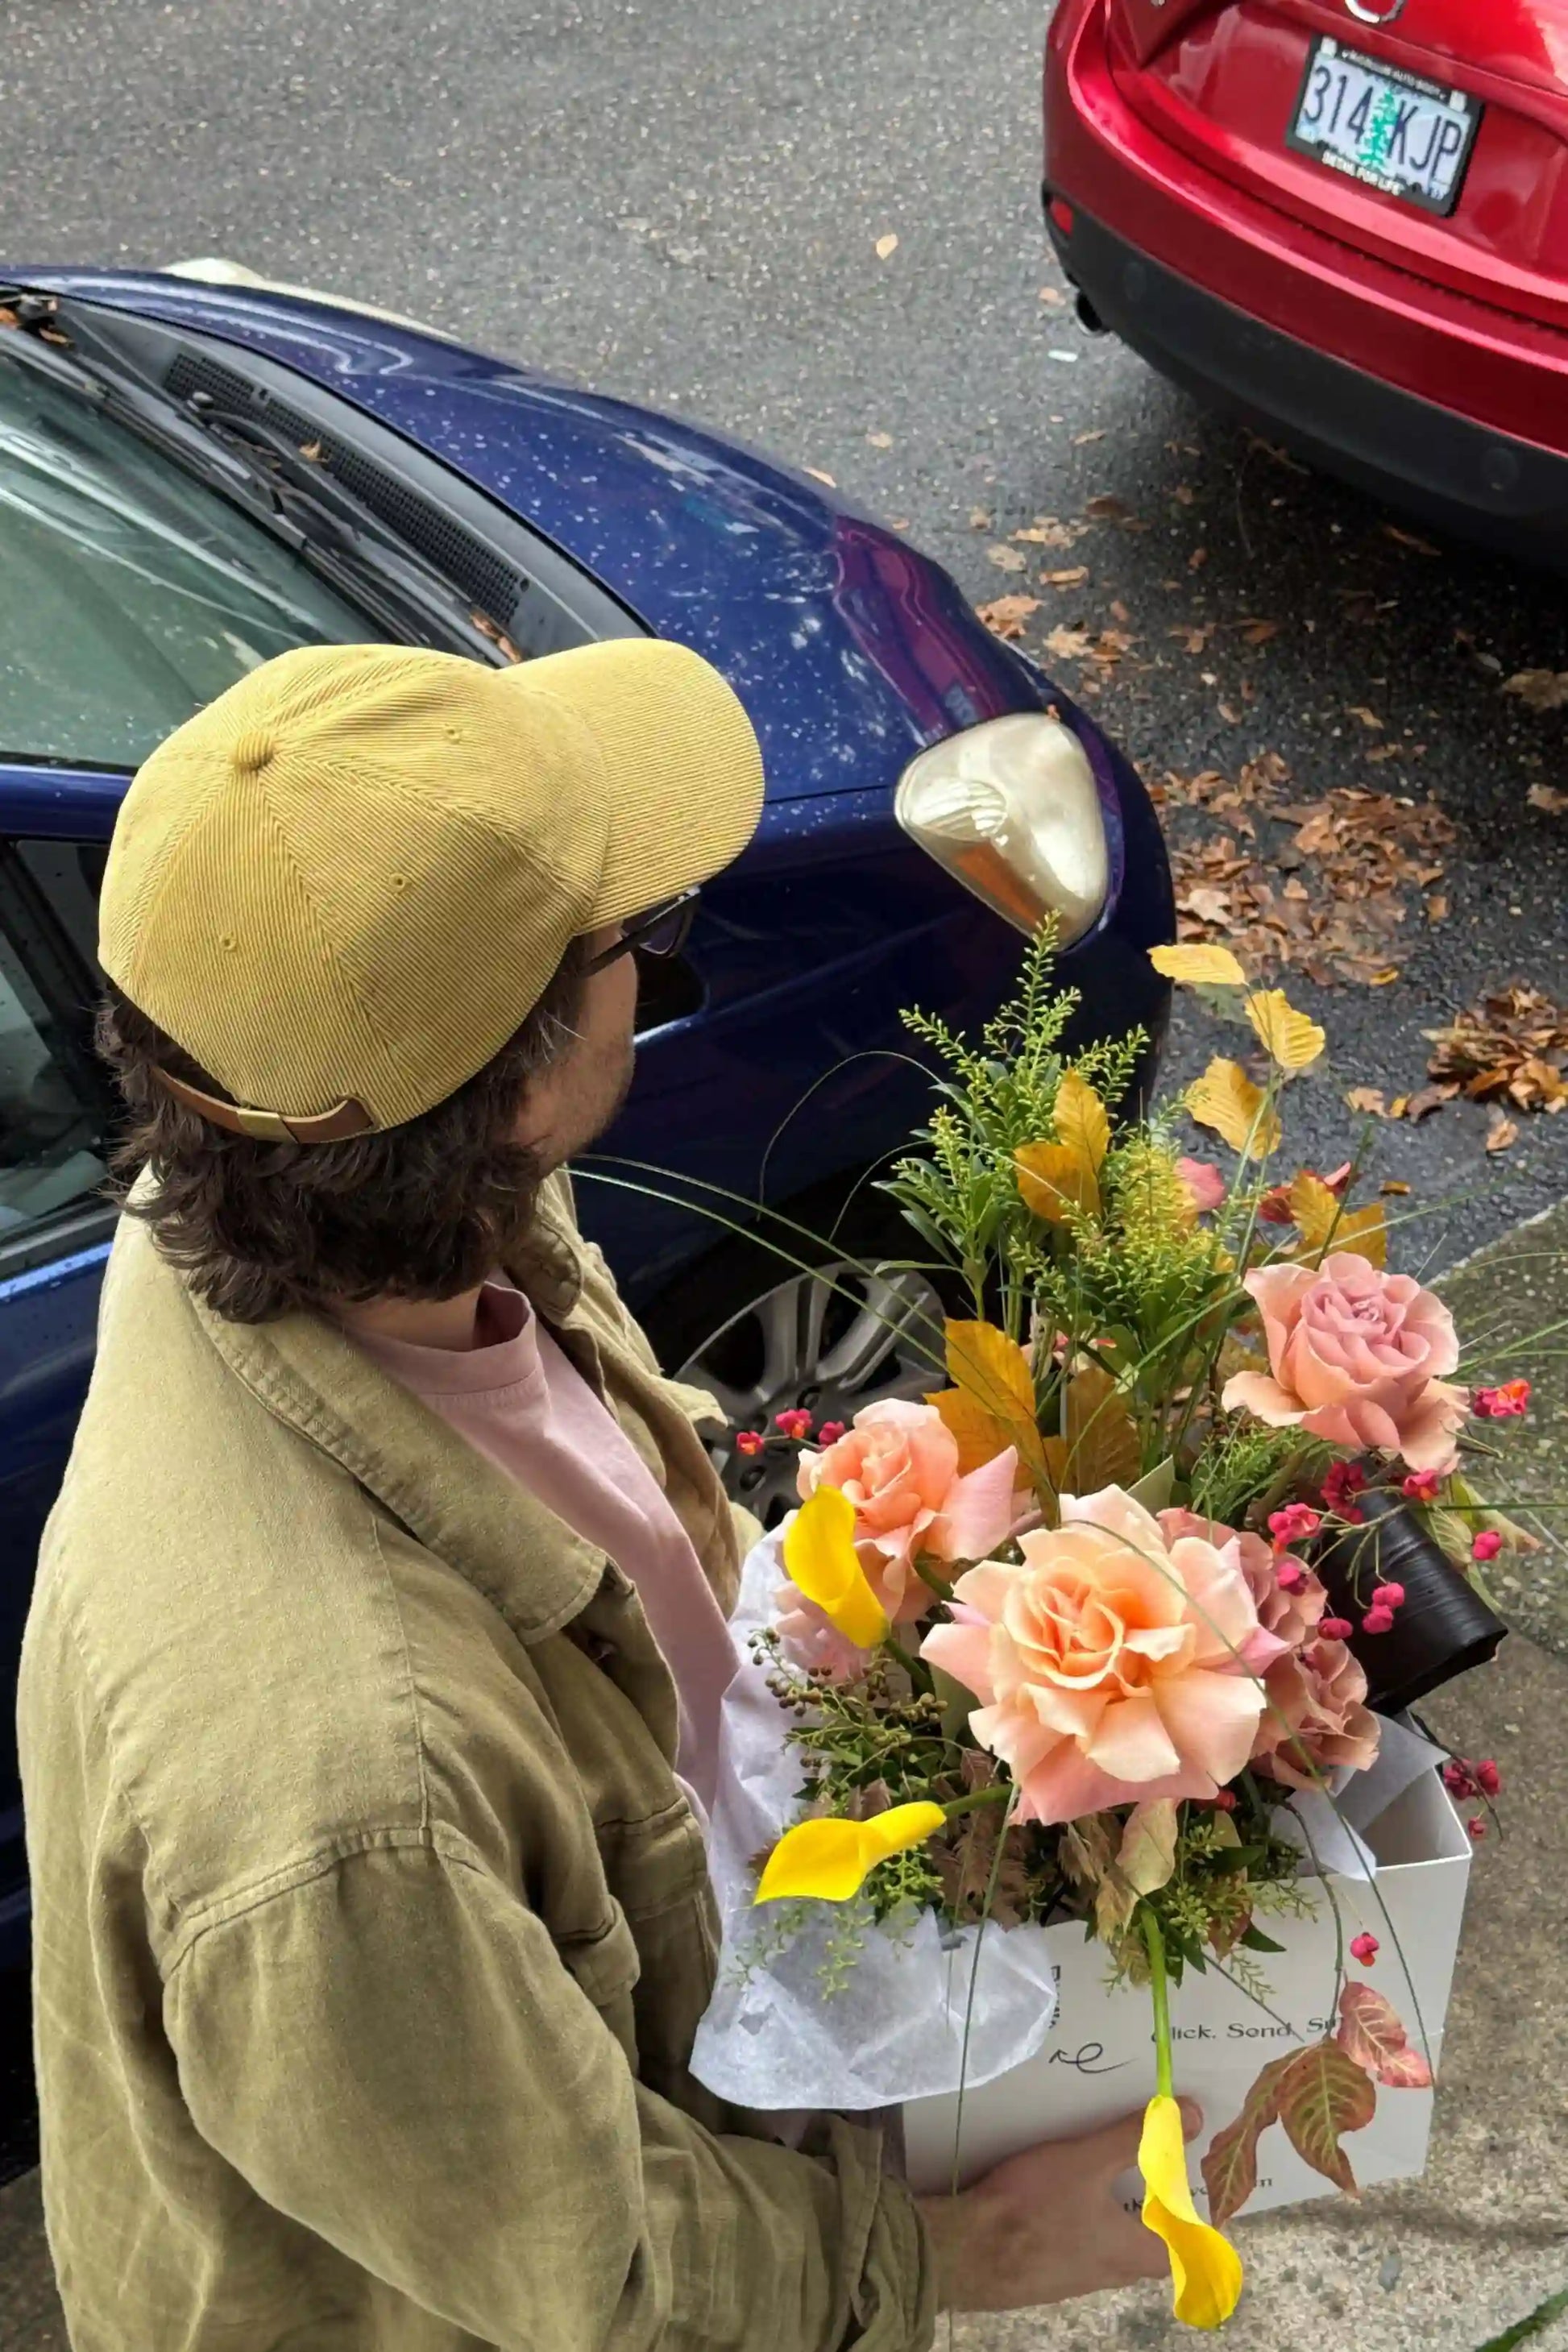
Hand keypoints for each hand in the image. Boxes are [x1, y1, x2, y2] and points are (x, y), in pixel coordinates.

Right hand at [914, 2099, 1200, 2313]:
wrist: (965, 2251)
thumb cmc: (1033, 2206)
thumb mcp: (1086, 2159)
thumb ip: (1135, 2136)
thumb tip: (1191, 2114)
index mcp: (1130, 2252)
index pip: (1185, 2253)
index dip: (1197, 2228)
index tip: (1201, 2201)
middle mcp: (1108, 2274)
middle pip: (1149, 2255)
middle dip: (1157, 2222)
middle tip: (1154, 2183)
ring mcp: (1073, 2281)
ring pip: (1112, 2257)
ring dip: (1118, 2227)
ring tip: (1109, 2187)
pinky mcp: (1042, 2278)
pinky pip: (1077, 2256)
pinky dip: (1083, 2232)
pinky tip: (1061, 2207)